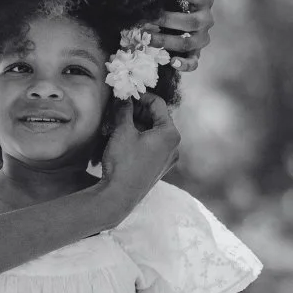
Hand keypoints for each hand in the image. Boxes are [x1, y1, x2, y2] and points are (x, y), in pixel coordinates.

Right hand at [99, 96, 180, 218]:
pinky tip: (124, 139)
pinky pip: (152, 146)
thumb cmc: (123, 162)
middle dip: (138, 111)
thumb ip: (124, 109)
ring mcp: (168, 159)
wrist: (118, 197)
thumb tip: (123, 96)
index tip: (124, 95)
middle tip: (119, 108)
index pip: (158, 103)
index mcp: (170, 134)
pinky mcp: (159, 168)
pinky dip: (140, 138)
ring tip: (118, 123)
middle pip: (157, 118)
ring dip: (137, 124)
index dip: (140, 96)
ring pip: (154, 132)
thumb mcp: (122, 131)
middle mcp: (174, 146)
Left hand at [144, 0, 214, 72]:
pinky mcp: (197, 53)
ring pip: (187, 42)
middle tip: (145, 18)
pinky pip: (193, 62)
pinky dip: (183, 64)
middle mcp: (207, 18)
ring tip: (146, 38)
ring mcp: (203, 37)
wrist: (183, 15)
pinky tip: (171, 62)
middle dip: (165, 20)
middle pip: (190, 21)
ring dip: (165, 41)